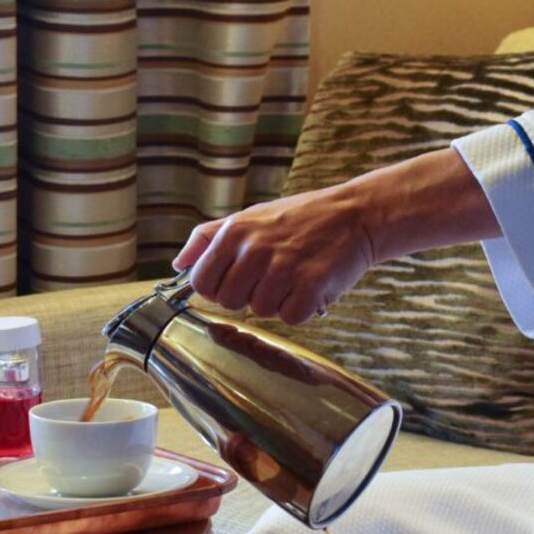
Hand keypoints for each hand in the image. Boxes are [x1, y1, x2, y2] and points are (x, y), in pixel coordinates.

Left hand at [171, 185, 376, 325]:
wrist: (355, 216)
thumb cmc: (299, 219)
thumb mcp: (248, 217)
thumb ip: (207, 239)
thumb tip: (178, 264)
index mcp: (234, 232)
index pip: (201, 281)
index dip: (215, 289)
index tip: (234, 282)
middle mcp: (255, 249)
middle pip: (227, 301)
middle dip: (246, 296)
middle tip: (270, 277)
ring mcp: (282, 268)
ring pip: (258, 311)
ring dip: (275, 302)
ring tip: (293, 277)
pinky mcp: (310, 286)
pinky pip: (289, 318)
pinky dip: (300, 309)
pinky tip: (309, 287)